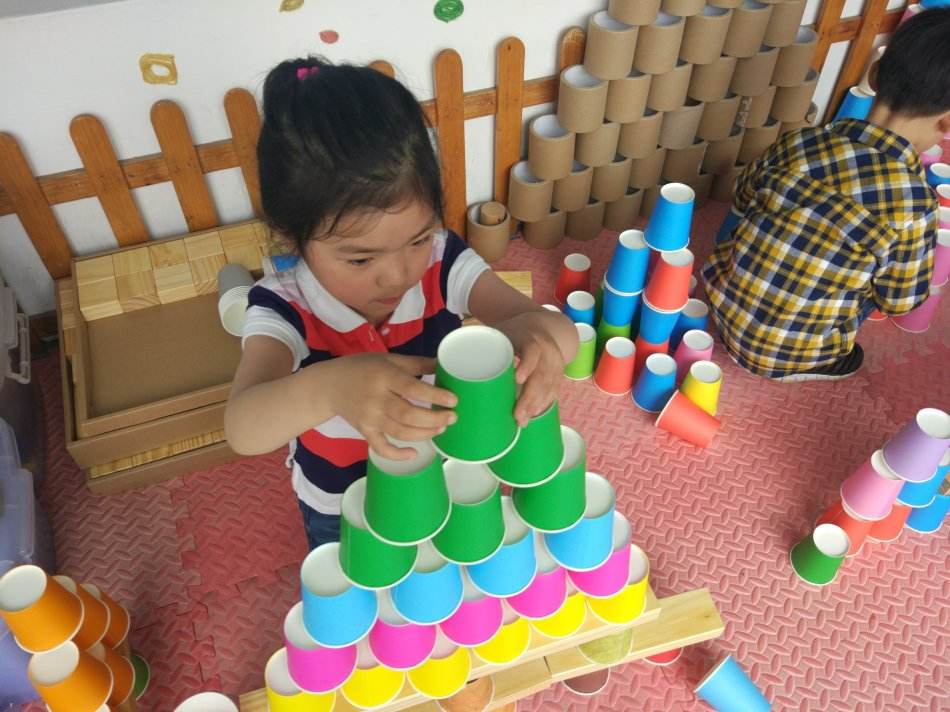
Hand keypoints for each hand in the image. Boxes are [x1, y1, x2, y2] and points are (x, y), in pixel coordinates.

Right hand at [330, 353, 456, 459]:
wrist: (329, 385)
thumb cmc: (363, 368)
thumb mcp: (389, 359)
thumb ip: (417, 364)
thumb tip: (444, 365)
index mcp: (384, 376)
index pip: (412, 389)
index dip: (435, 396)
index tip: (453, 400)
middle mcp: (376, 399)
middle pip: (408, 415)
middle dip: (434, 419)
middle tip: (452, 418)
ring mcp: (369, 418)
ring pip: (399, 432)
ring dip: (424, 434)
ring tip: (440, 429)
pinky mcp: (364, 431)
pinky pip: (381, 447)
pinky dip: (397, 454)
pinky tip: (414, 453)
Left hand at [495, 313, 566, 425]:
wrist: (542, 326)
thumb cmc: (516, 330)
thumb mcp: (503, 330)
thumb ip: (485, 343)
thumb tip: (455, 361)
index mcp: (532, 338)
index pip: (533, 351)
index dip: (527, 365)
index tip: (517, 379)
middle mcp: (547, 350)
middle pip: (542, 375)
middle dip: (530, 398)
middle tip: (517, 416)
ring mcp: (555, 363)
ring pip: (549, 386)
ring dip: (537, 405)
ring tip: (523, 421)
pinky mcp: (558, 373)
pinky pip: (555, 390)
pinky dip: (545, 403)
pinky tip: (534, 414)